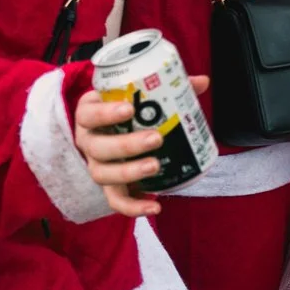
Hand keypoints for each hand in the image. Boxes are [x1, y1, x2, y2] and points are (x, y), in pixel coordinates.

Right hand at [72, 73, 206, 218]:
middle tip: (156, 138)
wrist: (114, 132)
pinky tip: (154, 207)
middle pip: (98, 147)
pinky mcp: (109, 187)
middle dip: (127, 144)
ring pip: (103, 174)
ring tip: (155, 166)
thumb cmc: (126, 108)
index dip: (105, 113)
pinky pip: (115, 201)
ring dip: (129, 172)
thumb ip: (167, 87)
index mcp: (90, 115)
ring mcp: (97, 166)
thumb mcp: (138, 95)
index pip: (88, 113)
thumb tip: (201, 82)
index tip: (129, 109)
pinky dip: (133, 208)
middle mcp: (89, 141)